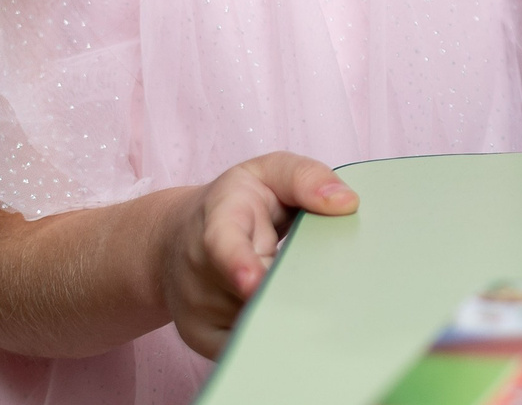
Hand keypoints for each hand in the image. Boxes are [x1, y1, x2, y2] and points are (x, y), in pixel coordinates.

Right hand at [158, 153, 358, 357]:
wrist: (176, 239)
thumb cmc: (236, 204)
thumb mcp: (267, 173)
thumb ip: (305, 178)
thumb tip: (346, 203)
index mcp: (218, 222)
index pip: (223, 245)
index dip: (238, 264)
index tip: (252, 283)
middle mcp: (200, 269)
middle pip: (248, 294)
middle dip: (287, 294)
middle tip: (325, 290)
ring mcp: (198, 308)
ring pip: (254, 324)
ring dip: (288, 316)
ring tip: (306, 295)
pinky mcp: (203, 338)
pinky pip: (246, 348)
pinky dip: (275, 340)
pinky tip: (293, 323)